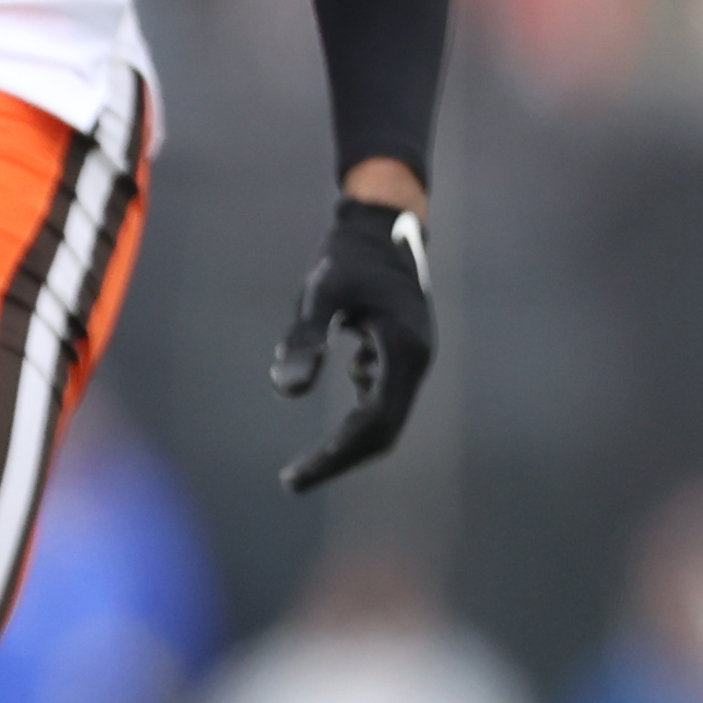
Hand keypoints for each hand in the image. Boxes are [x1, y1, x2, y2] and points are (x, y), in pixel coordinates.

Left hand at [270, 195, 432, 490]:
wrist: (382, 221)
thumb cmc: (348, 254)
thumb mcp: (320, 293)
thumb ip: (304, 338)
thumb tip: (286, 392)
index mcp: (404, 350)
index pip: (373, 422)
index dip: (336, 455)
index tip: (295, 477)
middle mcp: (416, 359)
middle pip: (383, 430)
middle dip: (340, 458)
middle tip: (293, 481)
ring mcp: (411, 356)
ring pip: (384, 416)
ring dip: (348, 442)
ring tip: (304, 467)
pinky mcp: (400, 350)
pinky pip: (382, 397)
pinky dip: (356, 416)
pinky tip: (331, 421)